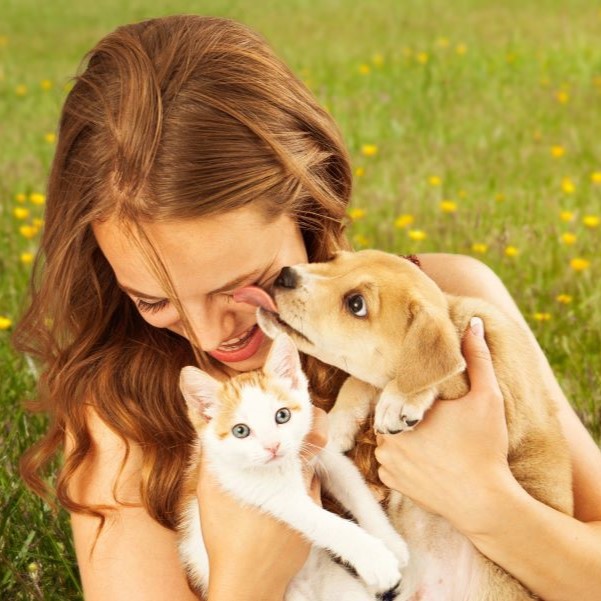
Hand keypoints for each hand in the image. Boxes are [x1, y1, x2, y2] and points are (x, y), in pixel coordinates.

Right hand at [199, 406, 327, 599]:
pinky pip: (308, 497)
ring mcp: (311, 505)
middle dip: (294, 444)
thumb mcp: (212, 487)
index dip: (311, 419)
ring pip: (307, 474)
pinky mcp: (312, 523)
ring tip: (268, 483)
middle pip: (310, 451)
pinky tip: (272, 506)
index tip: (302, 412)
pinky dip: (294, 493)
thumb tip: (210, 423)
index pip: (315, 432)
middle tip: (276, 446)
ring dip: (293, 470)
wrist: (246, 581)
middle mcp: (303, 485)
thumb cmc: (226, 534)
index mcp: (282, 470)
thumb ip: (214, 451)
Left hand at [374, 317, 513, 531]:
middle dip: (406, 413)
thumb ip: (477, 358)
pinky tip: (425, 459)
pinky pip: (389, 463)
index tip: (423, 396)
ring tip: (430, 439)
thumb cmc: (485, 446)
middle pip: (389, 413)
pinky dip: (402, 460)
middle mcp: (386, 434)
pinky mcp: (392, 483)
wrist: (484, 501)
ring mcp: (387, 461)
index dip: (407, 390)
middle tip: (432, 419)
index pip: (394, 390)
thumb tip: (472, 323)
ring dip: (402, 436)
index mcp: (403, 409)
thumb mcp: (486, 397)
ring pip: (387, 437)